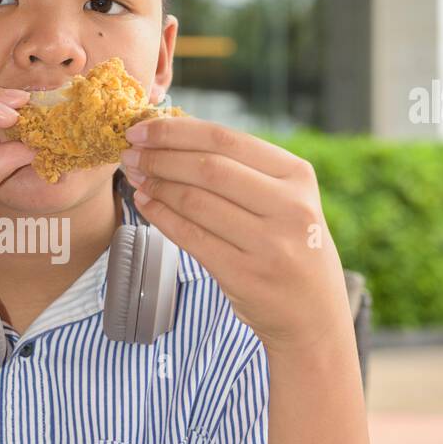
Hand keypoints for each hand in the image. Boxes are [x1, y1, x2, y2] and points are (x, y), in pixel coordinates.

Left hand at [120, 116, 351, 354]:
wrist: (313, 315)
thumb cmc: (290, 247)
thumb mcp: (286, 200)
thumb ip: (243, 170)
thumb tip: (173, 136)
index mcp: (297, 175)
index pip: (226, 139)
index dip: (175, 131)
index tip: (140, 128)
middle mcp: (289, 207)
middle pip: (208, 167)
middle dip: (159, 156)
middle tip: (129, 153)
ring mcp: (269, 243)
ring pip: (195, 201)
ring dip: (156, 185)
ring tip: (134, 177)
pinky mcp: (245, 275)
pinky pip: (190, 237)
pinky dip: (161, 217)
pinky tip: (145, 204)